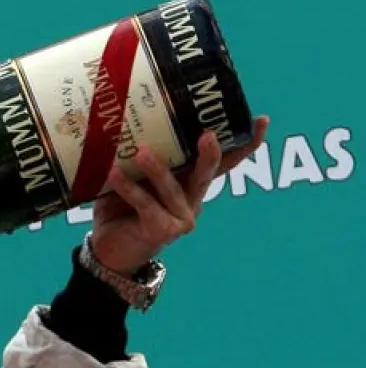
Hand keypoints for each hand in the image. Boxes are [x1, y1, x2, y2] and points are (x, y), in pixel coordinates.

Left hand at [90, 116, 269, 275]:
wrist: (107, 249)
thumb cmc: (120, 206)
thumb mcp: (131, 176)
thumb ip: (136, 156)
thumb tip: (124, 118)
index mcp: (189, 181)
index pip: (222, 161)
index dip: (244, 143)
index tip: (261, 121)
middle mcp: (191, 199)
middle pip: (206, 174)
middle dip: (210, 154)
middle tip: (208, 135)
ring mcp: (180, 217)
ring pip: (172, 189)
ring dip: (157, 170)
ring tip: (142, 153)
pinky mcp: (162, 230)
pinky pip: (146, 205)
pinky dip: (130, 189)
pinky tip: (114, 173)